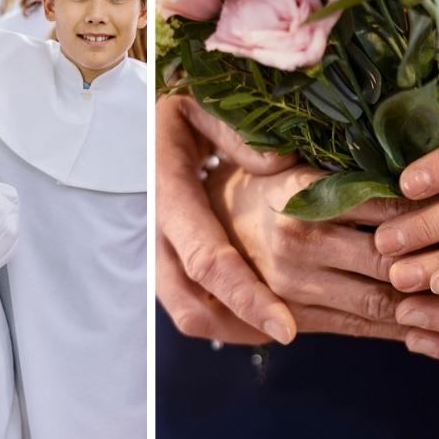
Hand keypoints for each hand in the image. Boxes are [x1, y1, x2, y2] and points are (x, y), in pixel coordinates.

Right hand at [155, 95, 298, 343]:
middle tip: (292, 332)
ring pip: (192, 314)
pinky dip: (231, 319)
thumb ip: (236, 134)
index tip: (284, 326)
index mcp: (167, 195)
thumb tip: (277, 165)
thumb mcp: (200, 105)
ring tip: (289, 327)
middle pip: (192, 304)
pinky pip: (195, 306)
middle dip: (243, 324)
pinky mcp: (170, 263)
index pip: (206, 258)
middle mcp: (158, 235)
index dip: (245, 295)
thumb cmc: (180, 115)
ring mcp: (160, 255)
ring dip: (239, 328)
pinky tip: (269, 315)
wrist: (146, 128)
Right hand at [204, 161, 413, 340]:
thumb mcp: (300, 155)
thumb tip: (425, 153)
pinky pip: (365, 328)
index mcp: (304, 192)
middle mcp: (298, 240)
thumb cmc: (266, 177)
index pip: (389, 205)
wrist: (201, 222)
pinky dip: (409, 329)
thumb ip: (351, 160)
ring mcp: (297, 284)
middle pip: (395, 259)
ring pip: (386, 301)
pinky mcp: (298, 315)